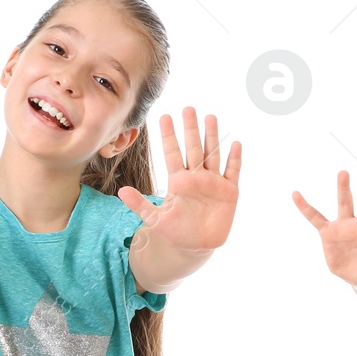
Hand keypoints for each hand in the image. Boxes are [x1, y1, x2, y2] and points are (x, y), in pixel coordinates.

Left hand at [118, 107, 240, 253]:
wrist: (195, 247)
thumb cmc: (174, 232)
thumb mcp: (155, 219)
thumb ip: (139, 204)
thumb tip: (120, 192)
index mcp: (178, 180)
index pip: (172, 153)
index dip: (169, 136)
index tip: (163, 116)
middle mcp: (196, 177)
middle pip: (193, 148)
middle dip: (190, 129)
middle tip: (188, 108)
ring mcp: (213, 182)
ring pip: (213, 154)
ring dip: (212, 137)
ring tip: (210, 117)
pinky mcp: (228, 192)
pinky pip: (232, 172)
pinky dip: (234, 159)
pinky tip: (235, 144)